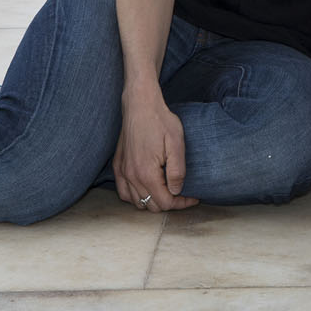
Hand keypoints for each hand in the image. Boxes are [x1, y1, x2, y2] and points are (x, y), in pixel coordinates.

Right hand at [114, 91, 198, 212]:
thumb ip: (177, 171)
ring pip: (136, 202)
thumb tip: (176, 191)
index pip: (165, 203)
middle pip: (151, 205)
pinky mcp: (118, 165)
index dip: (181, 204)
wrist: (140, 104)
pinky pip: (123, 192)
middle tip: (182, 193)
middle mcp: (131, 176)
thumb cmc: (160, 121)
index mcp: (147, 173)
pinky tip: (145, 189)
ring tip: (166, 191)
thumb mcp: (176, 143)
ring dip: (152, 201)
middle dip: (169, 203)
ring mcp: (122, 171)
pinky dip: (134, 196)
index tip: (193, 198)